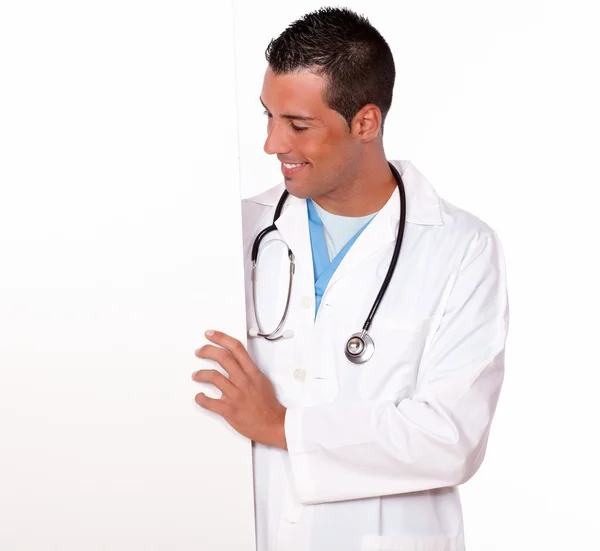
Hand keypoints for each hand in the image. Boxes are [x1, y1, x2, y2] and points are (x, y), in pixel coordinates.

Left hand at [192, 330, 286, 448]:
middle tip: (199, 351)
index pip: (236, 348)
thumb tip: (236, 361)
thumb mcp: (262, 380)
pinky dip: (201, 398)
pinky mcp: (229, 410)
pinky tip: (199, 396)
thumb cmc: (268, 404)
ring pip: (213, 377)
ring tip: (196, 375)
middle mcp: (243, 380)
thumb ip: (249, 370)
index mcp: (252, 372)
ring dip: (200, 374)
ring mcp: (235, 395)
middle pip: (222, 357)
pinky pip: (209, 402)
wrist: (273, 424)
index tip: (210, 334)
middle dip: (207, 351)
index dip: (221, 338)